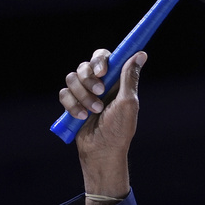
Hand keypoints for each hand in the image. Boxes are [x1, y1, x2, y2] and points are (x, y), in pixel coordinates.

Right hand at [58, 49, 146, 204]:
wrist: (102, 151)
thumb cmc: (120, 129)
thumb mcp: (128, 102)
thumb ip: (130, 77)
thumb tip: (141, 54)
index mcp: (114, 81)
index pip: (104, 57)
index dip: (100, 60)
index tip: (102, 72)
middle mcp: (98, 84)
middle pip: (85, 65)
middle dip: (89, 79)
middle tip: (99, 94)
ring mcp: (83, 93)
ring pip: (71, 78)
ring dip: (82, 95)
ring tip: (94, 111)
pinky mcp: (72, 104)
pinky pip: (64, 93)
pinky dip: (72, 105)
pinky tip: (81, 117)